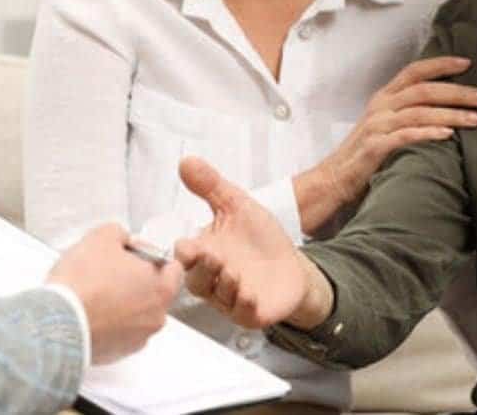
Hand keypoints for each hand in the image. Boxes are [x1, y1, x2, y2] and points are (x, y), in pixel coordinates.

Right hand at [46, 224, 182, 364]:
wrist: (58, 322)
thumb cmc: (82, 284)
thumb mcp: (101, 237)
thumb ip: (120, 234)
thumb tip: (122, 239)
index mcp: (162, 288)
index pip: (173, 268)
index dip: (151, 256)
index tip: (134, 254)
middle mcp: (156, 316)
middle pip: (155, 292)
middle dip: (136, 280)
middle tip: (110, 271)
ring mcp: (138, 338)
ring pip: (137, 314)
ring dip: (122, 303)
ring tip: (96, 293)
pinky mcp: (118, 352)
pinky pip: (120, 332)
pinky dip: (110, 323)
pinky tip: (91, 312)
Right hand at [174, 158, 330, 329]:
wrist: (292, 266)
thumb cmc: (260, 241)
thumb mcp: (238, 207)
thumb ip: (211, 186)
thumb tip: (187, 162)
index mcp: (204, 253)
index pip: (184, 254)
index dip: (183, 252)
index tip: (186, 245)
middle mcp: (212, 278)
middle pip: (195, 279)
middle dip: (202, 268)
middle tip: (211, 255)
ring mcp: (230, 298)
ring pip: (217, 296)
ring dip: (223, 284)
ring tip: (232, 271)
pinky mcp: (250, 313)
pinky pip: (242, 313)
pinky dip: (245, 304)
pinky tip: (249, 294)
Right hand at [304, 56, 476, 232]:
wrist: (334, 179)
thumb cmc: (365, 155)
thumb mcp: (385, 125)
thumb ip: (408, 113)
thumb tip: (447, 109)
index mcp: (384, 98)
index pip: (414, 71)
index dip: (440, 64)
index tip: (467, 64)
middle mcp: (380, 107)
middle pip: (423, 90)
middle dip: (457, 92)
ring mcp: (377, 126)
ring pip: (419, 112)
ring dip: (451, 114)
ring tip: (476, 119)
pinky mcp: (375, 147)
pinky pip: (405, 136)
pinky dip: (428, 133)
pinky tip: (448, 134)